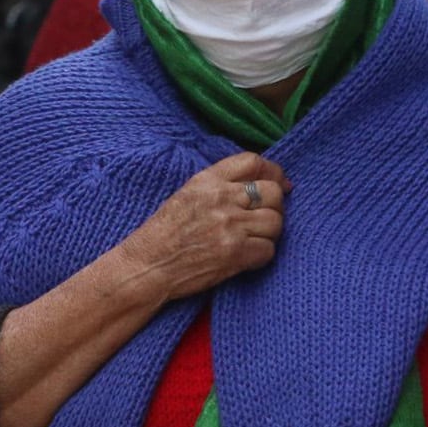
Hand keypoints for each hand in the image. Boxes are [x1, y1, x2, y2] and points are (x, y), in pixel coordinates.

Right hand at [122, 153, 290, 301]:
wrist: (148, 265)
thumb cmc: (166, 231)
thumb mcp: (189, 193)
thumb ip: (222, 184)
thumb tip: (265, 183)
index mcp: (208, 180)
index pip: (254, 161)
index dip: (273, 172)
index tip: (279, 184)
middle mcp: (222, 198)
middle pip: (273, 192)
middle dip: (275, 205)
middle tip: (265, 217)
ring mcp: (230, 226)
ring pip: (276, 222)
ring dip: (270, 232)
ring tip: (255, 238)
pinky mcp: (235, 253)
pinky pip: (268, 250)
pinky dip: (262, 255)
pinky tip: (247, 256)